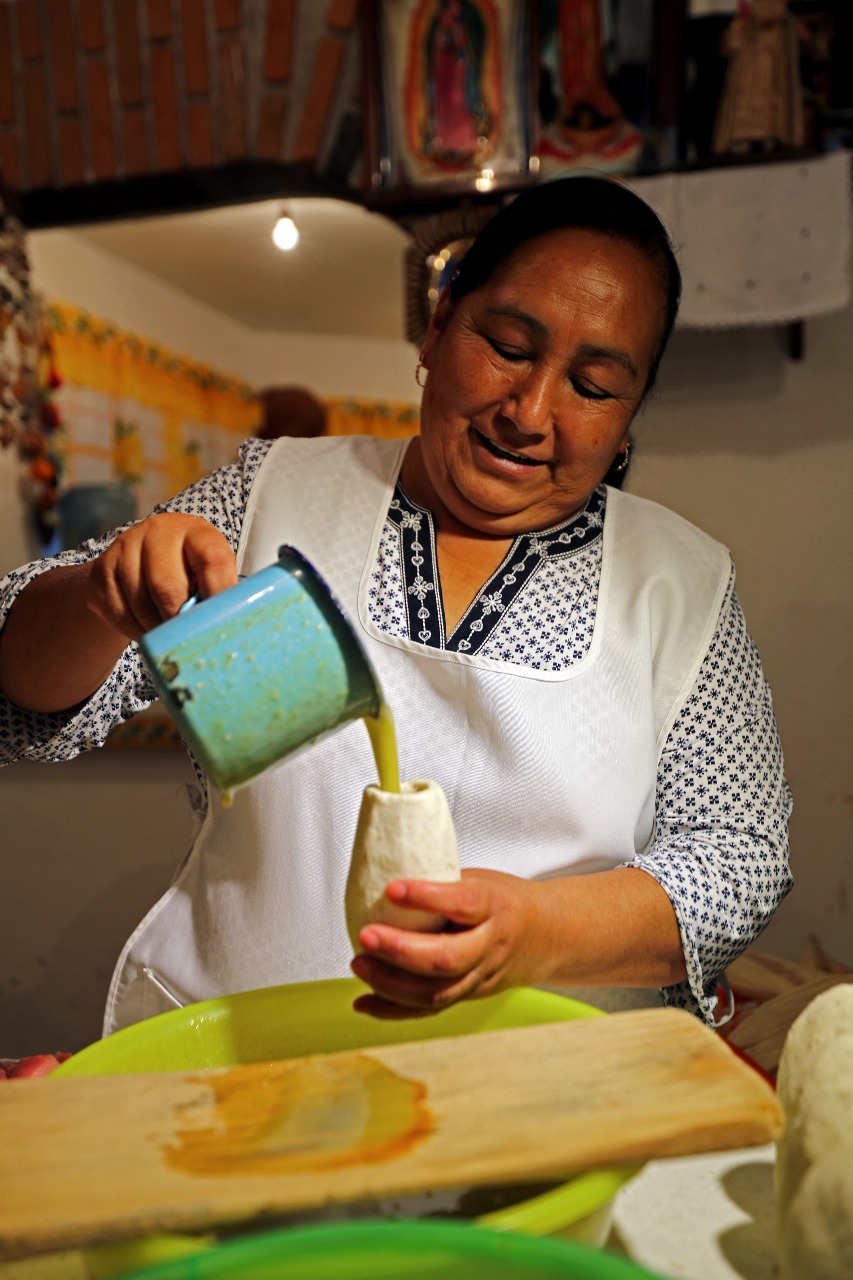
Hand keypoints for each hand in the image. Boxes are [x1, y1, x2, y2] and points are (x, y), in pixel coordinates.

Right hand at [86, 512, 237, 640]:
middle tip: (186, 637)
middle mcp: (158, 531)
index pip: (211, 558)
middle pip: (168, 586)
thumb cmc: (185, 572)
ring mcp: (125, 547)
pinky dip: (136, 630)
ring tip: (167, 637)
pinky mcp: (102, 569)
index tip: (218, 621)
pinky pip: (119, 612)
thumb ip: (216, 592)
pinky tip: (146, 630)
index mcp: (195, 531)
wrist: (137, 565)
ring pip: (140, 603)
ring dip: (156, 629)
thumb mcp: (206, 572)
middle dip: (178, 620)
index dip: (217, 594)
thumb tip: (225, 625)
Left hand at [350, 868, 550, 1018]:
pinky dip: (393, 1010)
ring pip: (437, 992)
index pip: (463, 903)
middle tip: (365, 935)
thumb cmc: (504, 901)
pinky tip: (363, 1002)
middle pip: (447, 958)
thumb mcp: (482, 881)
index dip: (427, 897)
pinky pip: (430, 1010)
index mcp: (496, 907)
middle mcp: (491, 946)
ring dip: (391, 983)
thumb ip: (442, 884)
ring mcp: (481, 977)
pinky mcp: (468, 996)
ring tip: (359, 964)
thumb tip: (386, 871)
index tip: (392, 887)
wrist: (548, 936)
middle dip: (401, 950)